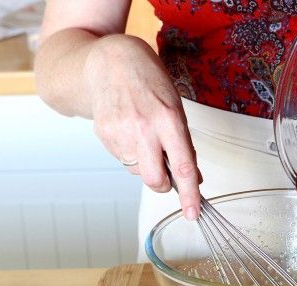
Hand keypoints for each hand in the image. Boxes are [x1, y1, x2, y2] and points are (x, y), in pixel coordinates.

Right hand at [84, 34, 200, 219]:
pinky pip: (123, 159)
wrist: (109, 62)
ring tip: (143, 135)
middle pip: (154, 179)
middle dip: (163, 185)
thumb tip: (191, 176)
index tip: (193, 212)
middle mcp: (143, 128)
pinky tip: (129, 131)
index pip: (183, 166)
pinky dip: (131, 153)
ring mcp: (120, 133)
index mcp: (168, 119)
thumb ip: (183, 142)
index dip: (190, 194)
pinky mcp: (104, 135)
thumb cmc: (148, 81)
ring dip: (145, 164)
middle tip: (167, 177)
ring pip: (137, 171)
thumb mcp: (175, 106)